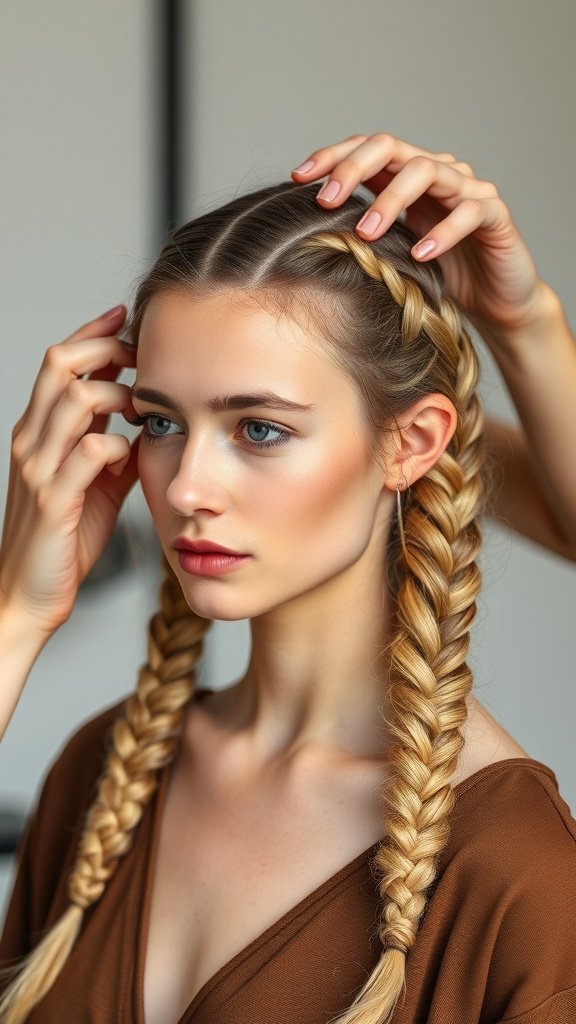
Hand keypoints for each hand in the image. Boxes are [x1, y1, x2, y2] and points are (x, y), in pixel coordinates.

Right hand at [0, 306, 139, 635]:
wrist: (29, 593)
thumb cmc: (64, 538)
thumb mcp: (94, 484)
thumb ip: (115, 449)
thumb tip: (149, 422)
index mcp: (38, 432)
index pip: (58, 362)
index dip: (93, 334)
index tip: (126, 320)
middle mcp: (31, 441)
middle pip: (60, 365)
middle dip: (106, 349)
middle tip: (142, 356)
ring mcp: (39, 468)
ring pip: (73, 399)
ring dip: (116, 394)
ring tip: (140, 407)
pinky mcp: (54, 500)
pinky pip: (89, 453)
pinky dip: (117, 445)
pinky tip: (130, 456)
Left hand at [292, 133, 548, 337]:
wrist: (496, 303)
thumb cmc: (439, 278)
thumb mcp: (390, 255)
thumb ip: (361, 234)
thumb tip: (302, 233)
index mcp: (408, 177)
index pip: (367, 150)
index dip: (332, 157)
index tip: (298, 179)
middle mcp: (438, 172)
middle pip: (392, 147)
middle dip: (354, 169)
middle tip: (326, 201)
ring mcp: (469, 189)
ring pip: (428, 171)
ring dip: (391, 200)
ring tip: (368, 233)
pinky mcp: (496, 215)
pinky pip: (469, 212)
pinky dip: (442, 233)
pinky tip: (418, 255)